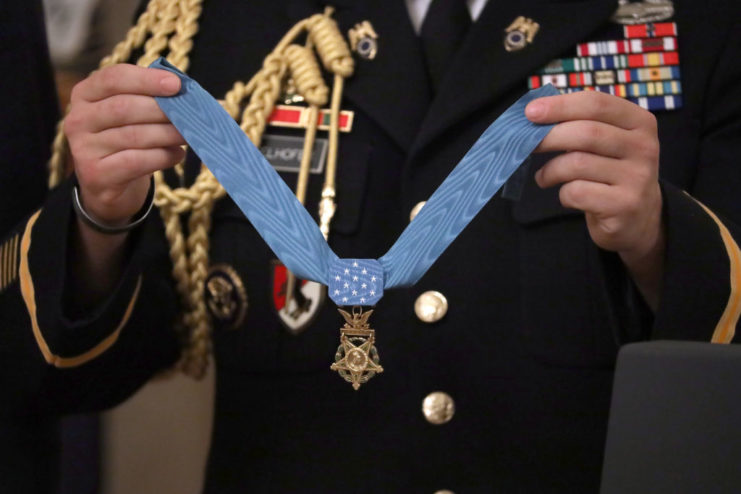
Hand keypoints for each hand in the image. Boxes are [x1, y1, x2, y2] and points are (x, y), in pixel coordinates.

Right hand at [64, 64, 185, 225]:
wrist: (108, 185)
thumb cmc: (125, 141)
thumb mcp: (130, 115)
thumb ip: (149, 99)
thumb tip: (188, 93)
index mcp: (85, 94)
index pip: (113, 78)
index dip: (146, 80)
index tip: (176, 84)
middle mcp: (78, 119)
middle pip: (124, 107)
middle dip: (162, 110)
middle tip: (189, 115)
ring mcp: (83, 148)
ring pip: (133, 135)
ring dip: (167, 134)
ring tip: (188, 135)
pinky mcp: (96, 174)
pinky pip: (136, 161)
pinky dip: (162, 156)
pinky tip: (177, 154)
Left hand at [525, 91, 663, 262]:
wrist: (639, 218)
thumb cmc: (611, 172)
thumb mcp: (607, 143)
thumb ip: (581, 124)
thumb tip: (536, 112)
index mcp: (640, 122)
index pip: (597, 103)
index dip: (560, 106)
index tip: (530, 112)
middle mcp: (644, 147)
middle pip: (586, 132)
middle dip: (548, 138)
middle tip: (527, 146)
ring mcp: (637, 177)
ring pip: (577, 163)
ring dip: (550, 171)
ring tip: (544, 177)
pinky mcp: (624, 205)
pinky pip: (577, 192)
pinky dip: (563, 193)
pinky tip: (566, 195)